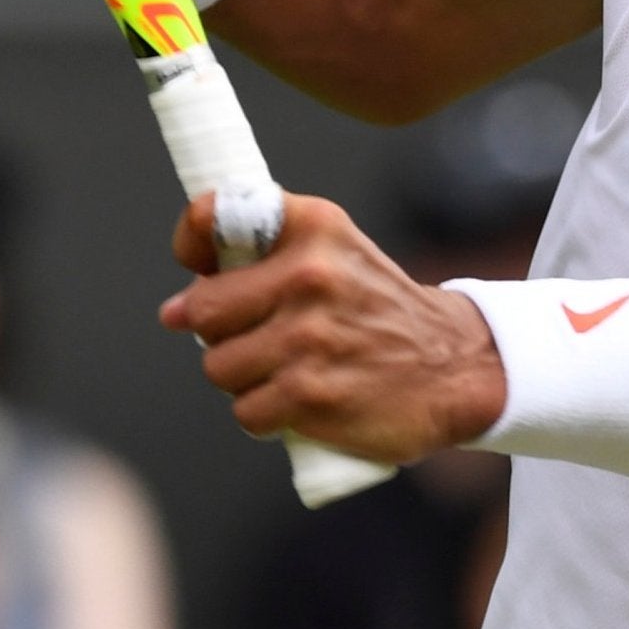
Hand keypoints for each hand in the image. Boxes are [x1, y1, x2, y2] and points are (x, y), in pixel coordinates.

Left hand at [160, 192, 506, 466]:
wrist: (454, 364)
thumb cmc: (376, 307)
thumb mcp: (335, 251)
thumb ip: (263, 257)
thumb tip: (173, 309)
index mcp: (312, 226)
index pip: (210, 215)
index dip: (192, 245)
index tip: (202, 268)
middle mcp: (310, 273)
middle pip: (201, 309)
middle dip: (219, 331)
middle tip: (259, 335)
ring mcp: (309, 337)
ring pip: (218, 366)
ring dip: (243, 377)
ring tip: (288, 368)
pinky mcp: (311, 395)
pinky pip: (246, 410)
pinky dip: (265, 414)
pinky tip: (299, 400)